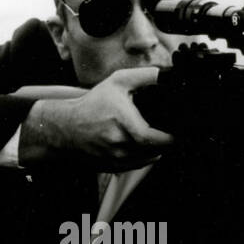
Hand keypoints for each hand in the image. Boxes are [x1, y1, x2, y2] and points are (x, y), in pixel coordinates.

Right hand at [19, 67, 171, 171]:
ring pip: (148, 159)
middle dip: (165, 141)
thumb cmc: (92, 103)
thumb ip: (145, 76)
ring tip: (154, 135)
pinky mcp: (113, 167)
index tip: (178, 131)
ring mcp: (115, 158)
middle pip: (155, 150)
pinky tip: (141, 144)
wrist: (66, 127)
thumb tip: (168, 76)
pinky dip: (144, 156)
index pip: (153, 139)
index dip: (170, 139)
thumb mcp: (117, 82)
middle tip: (169, 130)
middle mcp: (118, 144)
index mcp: (122, 123)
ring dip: (155, 149)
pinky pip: (137, 165)